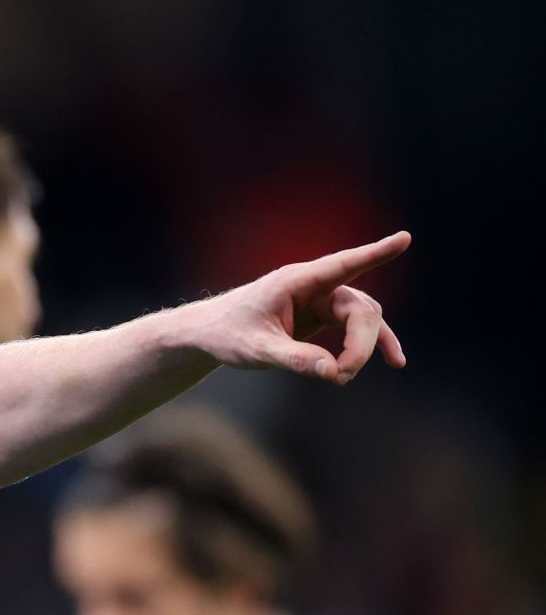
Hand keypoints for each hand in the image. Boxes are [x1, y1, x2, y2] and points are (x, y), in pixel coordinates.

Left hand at [190, 231, 409, 383]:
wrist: (209, 334)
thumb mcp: (256, 350)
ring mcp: (320, 299)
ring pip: (362, 318)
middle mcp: (313, 285)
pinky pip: (355, 327)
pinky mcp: (322, 315)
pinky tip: (393, 359)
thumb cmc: (227, 335)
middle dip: (360, 343)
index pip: (342, 264)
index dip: (375, 253)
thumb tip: (334, 373)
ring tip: (347, 376)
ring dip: (365, 347)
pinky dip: (368, 344)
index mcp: (295, 282)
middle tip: (342, 375)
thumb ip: (294, 359)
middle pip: (359, 309)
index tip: (405, 238)